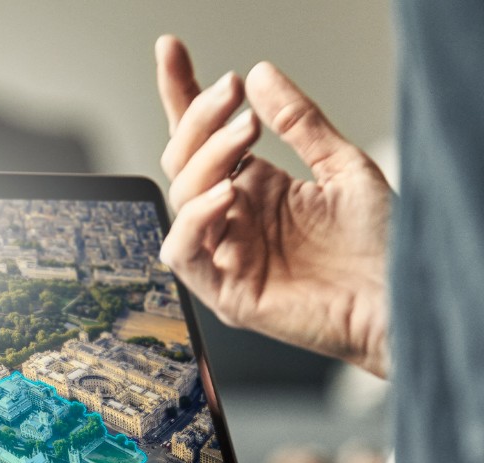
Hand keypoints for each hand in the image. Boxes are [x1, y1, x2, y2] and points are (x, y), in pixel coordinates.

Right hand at [155, 36, 391, 377]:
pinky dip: (195, 221)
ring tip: (245, 134)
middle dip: (200, 120)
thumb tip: (261, 74)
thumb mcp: (343, 165)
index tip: (172, 50)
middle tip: (234, 93)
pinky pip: (184, 253)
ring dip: (205, 159)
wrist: (403, 300)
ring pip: (179, 199)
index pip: (200, 139)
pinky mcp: (226, 293)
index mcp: (254, 190)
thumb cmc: (382, 246)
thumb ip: (299, 123)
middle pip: (183, 162)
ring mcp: (227, 255)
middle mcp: (233, 220)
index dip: (180, 94)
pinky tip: (228, 196)